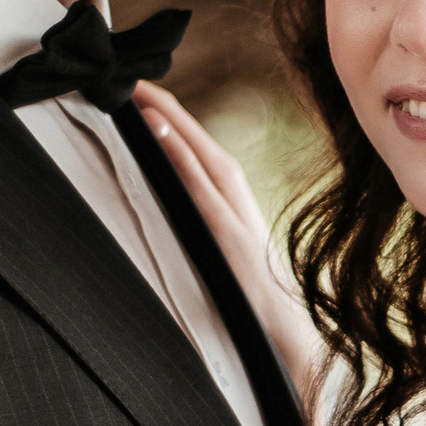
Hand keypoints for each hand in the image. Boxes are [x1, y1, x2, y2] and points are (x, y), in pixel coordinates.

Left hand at [133, 87, 319, 404]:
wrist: (291, 347)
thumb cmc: (257, 315)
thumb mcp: (225, 273)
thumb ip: (205, 246)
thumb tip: (171, 231)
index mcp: (238, 214)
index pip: (206, 159)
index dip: (178, 127)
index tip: (148, 99)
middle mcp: (240, 207)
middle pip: (203, 145)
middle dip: (170, 109)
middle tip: (134, 78)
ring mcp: (237, 220)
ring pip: (202, 157)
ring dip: (172, 121)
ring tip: (140, 92)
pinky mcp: (230, 238)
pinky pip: (200, 188)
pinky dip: (181, 158)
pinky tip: (158, 134)